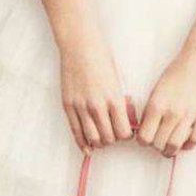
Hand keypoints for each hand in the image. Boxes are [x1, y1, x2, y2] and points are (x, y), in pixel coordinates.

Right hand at [59, 32, 137, 154]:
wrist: (80, 46)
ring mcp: (81, 107)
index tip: (125, 132)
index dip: (126, 135)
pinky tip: (87, 148)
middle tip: (113, 134)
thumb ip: (121, 102)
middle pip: (108, 138)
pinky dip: (83, 143)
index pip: (124, 132)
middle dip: (113, 140)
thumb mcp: (118, 80)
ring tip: (101, 139)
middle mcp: (97, 106)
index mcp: (114, 99)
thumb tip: (125, 120)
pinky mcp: (68, 106)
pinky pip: (76, 132)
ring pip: (92, 138)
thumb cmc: (102, 60)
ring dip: (99, 142)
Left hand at [137, 43, 195, 155]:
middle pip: (158, 144)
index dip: (144, 141)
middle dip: (156, 146)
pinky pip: (194, 140)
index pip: (144, 137)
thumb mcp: (157, 89)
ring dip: (170, 150)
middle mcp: (172, 113)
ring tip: (170, 147)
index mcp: (156, 105)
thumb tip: (145, 129)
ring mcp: (189, 115)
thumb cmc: (176, 72)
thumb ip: (151, 109)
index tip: (147, 138)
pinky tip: (185, 141)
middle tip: (159, 142)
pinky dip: (188, 145)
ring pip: (175, 145)